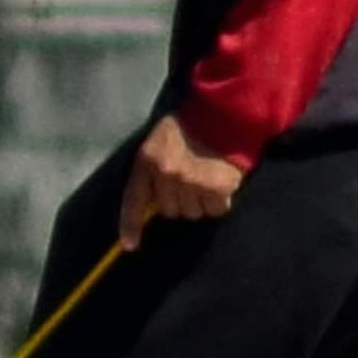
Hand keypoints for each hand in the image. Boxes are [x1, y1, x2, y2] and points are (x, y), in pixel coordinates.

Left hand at [121, 114, 245, 242]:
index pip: (134, 200)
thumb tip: (151, 202)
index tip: (131, 246)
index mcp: (148, 161)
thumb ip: (152, 168)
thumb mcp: (160, 140)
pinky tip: (222, 182)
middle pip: (169, 210)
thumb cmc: (192, 124)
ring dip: (201, 202)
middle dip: (179, 201)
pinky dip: (220, 201)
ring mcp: (192, 183)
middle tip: (192, 180)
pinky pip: (216, 210)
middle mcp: (167, 175)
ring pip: (193, 213)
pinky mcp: (216, 188)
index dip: (131, 226)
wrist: (226, 111)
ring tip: (208, 178)